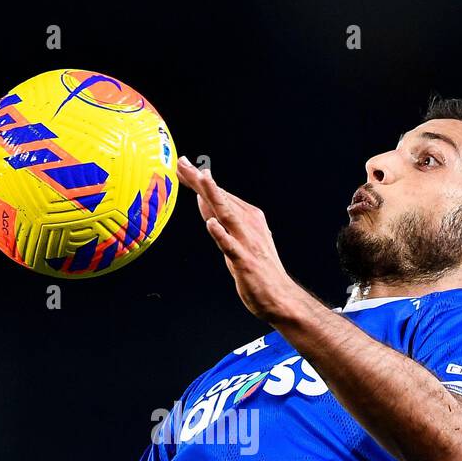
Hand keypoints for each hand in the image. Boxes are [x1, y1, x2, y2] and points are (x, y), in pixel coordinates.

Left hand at [175, 156, 298, 320]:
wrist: (280, 297)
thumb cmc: (259, 268)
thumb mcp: (237, 238)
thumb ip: (221, 219)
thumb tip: (203, 199)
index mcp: (248, 217)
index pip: (220, 194)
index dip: (199, 180)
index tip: (182, 164)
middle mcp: (249, 224)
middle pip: (220, 198)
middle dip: (200, 181)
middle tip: (182, 163)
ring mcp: (247, 242)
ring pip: (227, 214)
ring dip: (214, 196)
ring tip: (201, 179)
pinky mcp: (245, 261)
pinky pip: (231, 246)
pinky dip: (221, 234)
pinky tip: (211, 224)